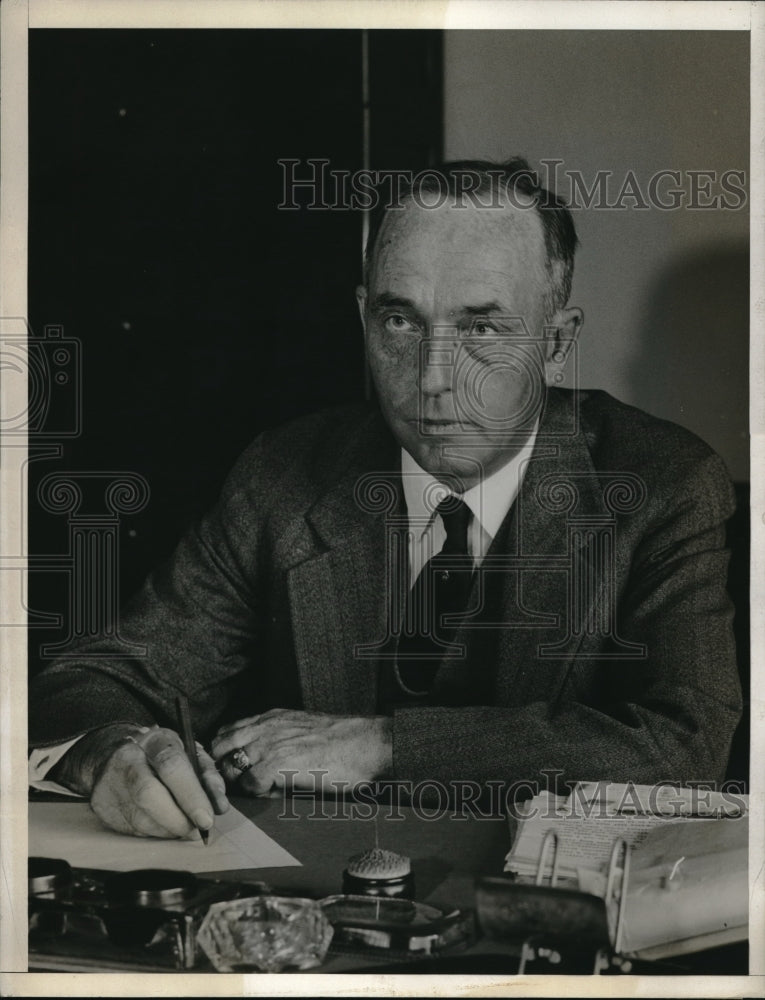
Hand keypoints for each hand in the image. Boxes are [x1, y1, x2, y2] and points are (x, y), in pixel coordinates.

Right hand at [54, 724, 229, 837]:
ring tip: (184, 828)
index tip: (207, 818)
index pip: (172, 766)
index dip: (191, 795)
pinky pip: (133, 830)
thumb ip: (207, 777)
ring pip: (141, 819)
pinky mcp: (102, 807)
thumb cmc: (161, 756)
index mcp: (154, 740)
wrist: (111, 755)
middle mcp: (128, 759)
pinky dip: (155, 833)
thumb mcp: (189, 754)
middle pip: (149, 794)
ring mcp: (110, 784)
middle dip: (179, 819)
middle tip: (197, 830)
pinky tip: (164, 826)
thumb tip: (219, 806)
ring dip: (169, 831)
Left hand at [211, 709, 392, 795]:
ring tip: (256, 790)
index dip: (223, 752)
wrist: (367, 743)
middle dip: (221, 768)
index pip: (228, 730)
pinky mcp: (278, 764)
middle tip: (237, 785)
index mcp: (272, 717)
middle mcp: (266, 726)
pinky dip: (256, 793)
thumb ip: (279, 738)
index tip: (230, 768)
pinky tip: (274, 793)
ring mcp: (270, 744)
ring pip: (230, 766)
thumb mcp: (303, 728)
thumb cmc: (343, 741)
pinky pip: (250, 784)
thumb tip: (261, 763)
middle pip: (219, 746)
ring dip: (237, 782)